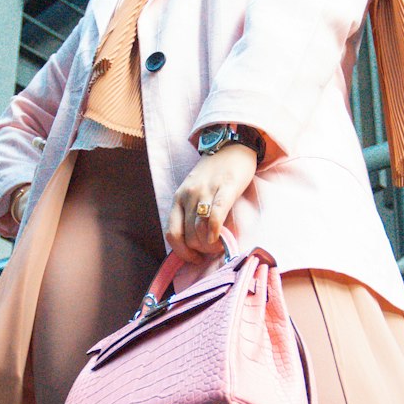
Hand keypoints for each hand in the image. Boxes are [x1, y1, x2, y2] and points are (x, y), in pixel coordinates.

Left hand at [166, 144, 257, 261]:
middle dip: (200, 250)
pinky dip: (215, 230)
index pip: (172, 233)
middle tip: (212, 251)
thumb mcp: (194, 191)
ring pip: (201, 229)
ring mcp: (206, 190)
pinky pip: (216, 214)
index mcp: (178, 198)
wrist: (231, 145)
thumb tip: (196, 244)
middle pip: (189, 235)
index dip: (182, 251)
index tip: (194, 258)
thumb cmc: (214, 173)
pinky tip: (219, 238)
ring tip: (220, 245)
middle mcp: (188, 195)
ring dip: (210, 245)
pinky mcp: (225, 187)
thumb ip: (192, 213)